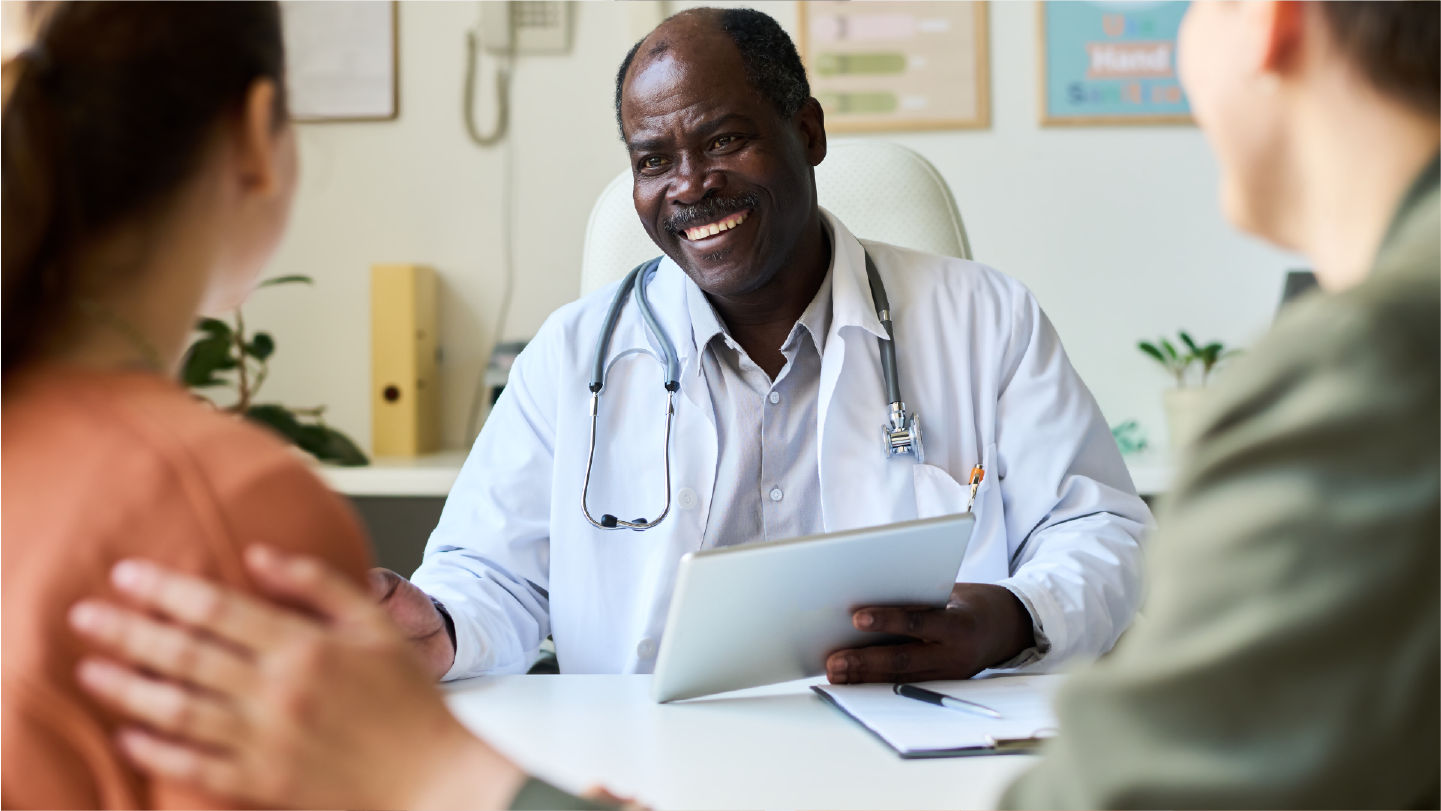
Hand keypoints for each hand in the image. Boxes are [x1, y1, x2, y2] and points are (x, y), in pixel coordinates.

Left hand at [67, 547, 525, 809]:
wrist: (434, 777)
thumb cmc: (410, 702)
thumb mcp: (377, 626)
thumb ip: (318, 584)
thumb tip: (259, 554)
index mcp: (307, 648)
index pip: (220, 610)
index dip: (168, 590)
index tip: (127, 575)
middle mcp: (280, 693)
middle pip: (188, 656)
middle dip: (130, 633)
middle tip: (85, 616)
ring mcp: (268, 742)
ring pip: (181, 710)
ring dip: (129, 688)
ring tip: (90, 671)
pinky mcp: (265, 783)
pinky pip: (197, 766)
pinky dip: (159, 750)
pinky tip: (130, 734)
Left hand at [825, 583, 1036, 683]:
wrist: (1007, 628)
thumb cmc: (970, 603)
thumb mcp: (950, 593)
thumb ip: (916, 600)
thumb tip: (869, 605)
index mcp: (960, 625)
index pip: (918, 622)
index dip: (887, 620)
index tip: (856, 618)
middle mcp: (956, 655)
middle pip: (904, 660)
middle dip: (865, 661)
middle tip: (834, 660)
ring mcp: (949, 675)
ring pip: (901, 679)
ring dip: (864, 677)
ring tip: (836, 673)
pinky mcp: (942, 685)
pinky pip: (906, 685)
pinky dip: (877, 683)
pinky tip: (853, 681)